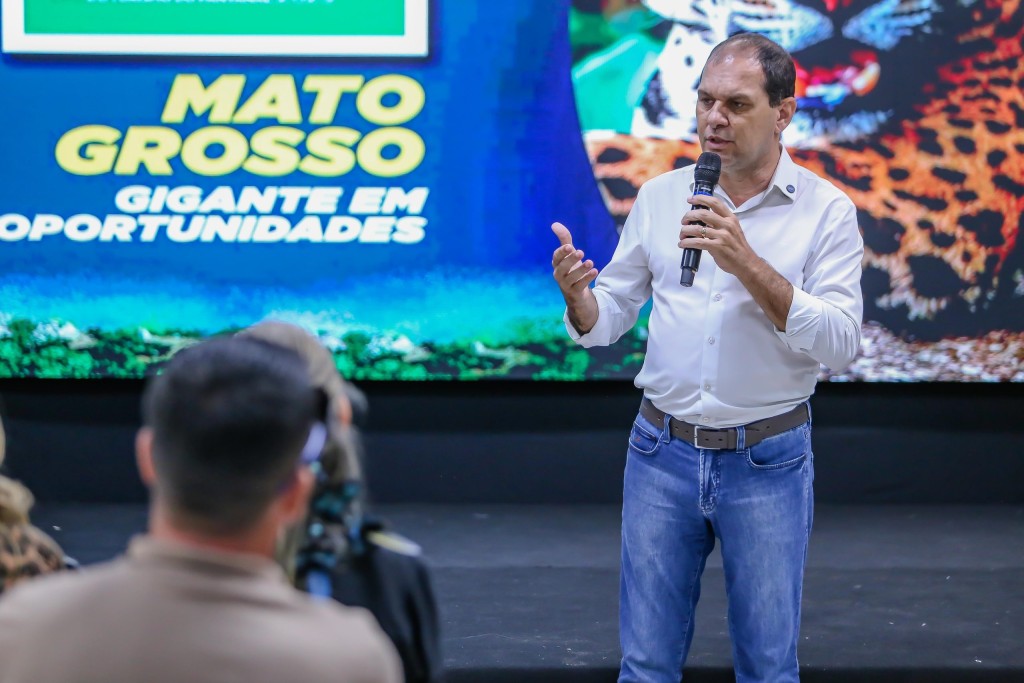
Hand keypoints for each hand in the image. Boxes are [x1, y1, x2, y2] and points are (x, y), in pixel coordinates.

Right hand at [551, 222, 598, 333]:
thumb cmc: (571, 270)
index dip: (561, 252)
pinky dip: (586, 279)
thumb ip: (564, 239)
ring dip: (580, 270)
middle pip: (562, 267)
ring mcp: (565, 285)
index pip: (556, 257)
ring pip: (571, 278)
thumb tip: (554, 224)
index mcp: (557, 264)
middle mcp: (559, 275)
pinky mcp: (574, 293)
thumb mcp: (569, 255)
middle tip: (580, 252)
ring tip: (591, 262)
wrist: (576, 294)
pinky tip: (594, 271)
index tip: (569, 246)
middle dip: (570, 260)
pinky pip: (579, 286)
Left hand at [680, 196, 793, 329]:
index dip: (701, 198)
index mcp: (730, 218)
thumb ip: (719, 223)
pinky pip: (697, 242)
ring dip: (685, 231)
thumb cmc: (737, 247)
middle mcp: (727, 225)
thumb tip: (701, 220)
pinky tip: (682, 244)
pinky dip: (687, 242)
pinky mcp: (717, 247)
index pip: (715, 202)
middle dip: (689, 216)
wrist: (746, 263)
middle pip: (703, 213)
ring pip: (697, 229)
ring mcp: (722, 236)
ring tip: (682, 234)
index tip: (690, 199)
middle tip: (684, 221)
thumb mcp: (732, 230)